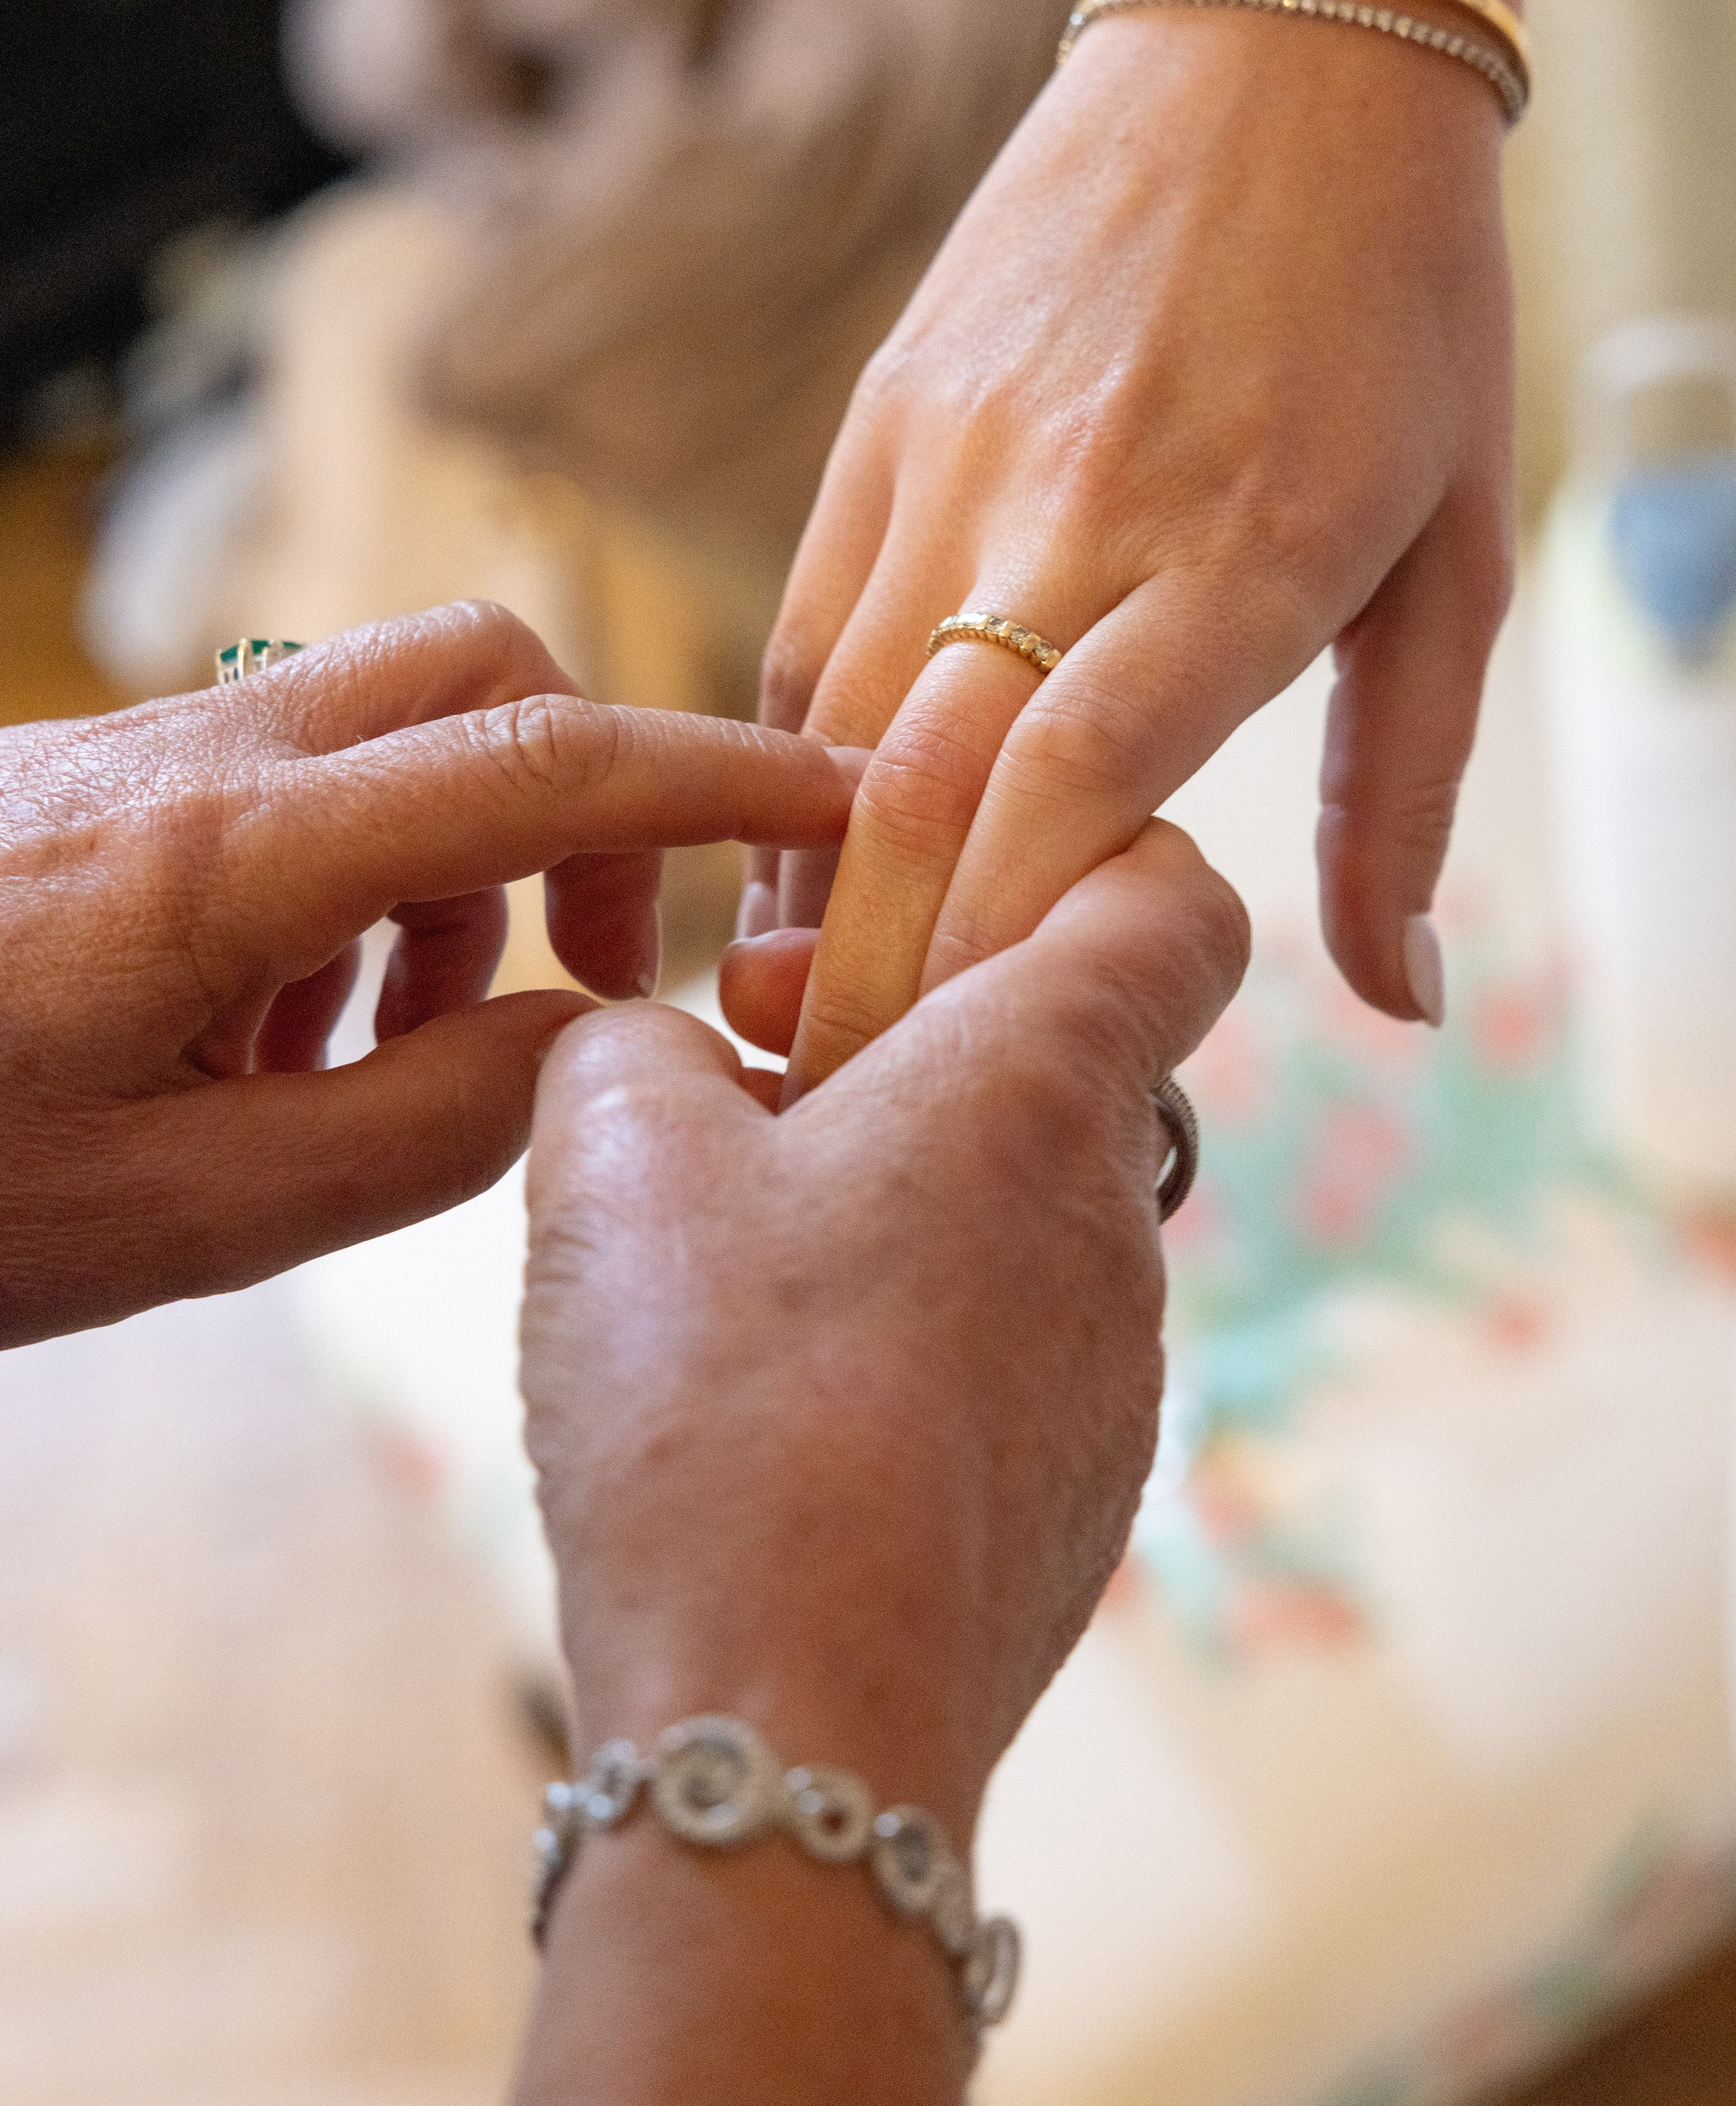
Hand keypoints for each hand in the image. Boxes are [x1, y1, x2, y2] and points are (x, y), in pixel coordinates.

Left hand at [0, 602, 854, 1347]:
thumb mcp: (169, 1219)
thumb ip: (411, 1133)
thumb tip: (577, 1048)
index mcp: (231, 862)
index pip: (545, 762)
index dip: (722, 778)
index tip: (841, 809)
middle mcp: (194, 764)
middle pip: (480, 670)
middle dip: (591, 799)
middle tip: (578, 970)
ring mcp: (130, 758)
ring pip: (383, 722)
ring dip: (450, 863)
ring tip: (379, 1054)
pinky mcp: (83, 789)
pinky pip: (275, 776)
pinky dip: (343, 882)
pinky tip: (263, 1040)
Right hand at [515, 819, 1247, 2104]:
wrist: (789, 1731)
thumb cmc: (716, 1409)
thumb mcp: (613, 1149)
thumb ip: (641, 1038)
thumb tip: (678, 1058)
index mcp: (1041, 1089)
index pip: (1174, 898)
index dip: (1082, 851)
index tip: (937, 888)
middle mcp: (1116, 1220)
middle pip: (1065, 1051)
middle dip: (914, 1025)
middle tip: (753, 1059)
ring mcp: (1114, 1369)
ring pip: (1023, 1202)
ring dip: (897, 1179)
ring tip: (734, 1243)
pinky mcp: (1075, 1489)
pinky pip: (1007, 1344)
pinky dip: (909, 1320)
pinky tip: (774, 1391)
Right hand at [755, 0, 1512, 1093]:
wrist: (1278, 43)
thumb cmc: (1402, 310)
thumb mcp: (1453, 551)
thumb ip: (1405, 791)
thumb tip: (1400, 1000)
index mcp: (1244, 549)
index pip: (1079, 778)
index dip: (1001, 943)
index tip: (970, 1073)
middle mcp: (1075, 502)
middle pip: (927, 779)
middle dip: (876, 963)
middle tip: (853, 1102)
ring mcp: (956, 453)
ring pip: (836, 715)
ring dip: (811, 882)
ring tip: (809, 1015)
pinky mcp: (884, 415)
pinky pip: (810, 627)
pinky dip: (789, 762)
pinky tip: (792, 855)